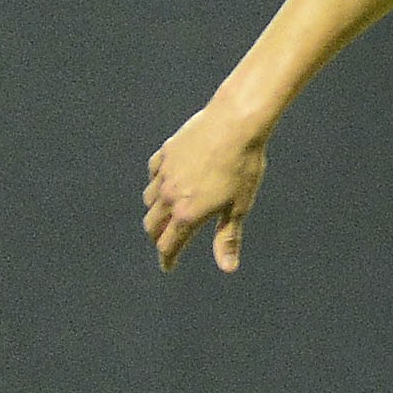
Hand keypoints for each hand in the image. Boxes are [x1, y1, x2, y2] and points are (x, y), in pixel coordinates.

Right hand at [145, 99, 271, 272]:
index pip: (169, 245)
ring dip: (155, 212)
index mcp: (187, 213)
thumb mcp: (239, 206)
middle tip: (166, 243)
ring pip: (149, 200)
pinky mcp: (165, 154)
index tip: (168, 266)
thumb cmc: (243, 167)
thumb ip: (228, 238)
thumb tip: (228, 268)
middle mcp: (169, 196)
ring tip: (167, 215)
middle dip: (158, 238)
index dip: (168, 258)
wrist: (234, 124)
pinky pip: (154, 174)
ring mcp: (164, 173)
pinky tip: (167, 182)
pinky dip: (157, 184)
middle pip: (152, 225)